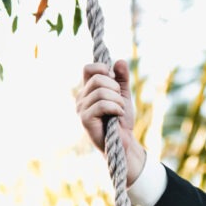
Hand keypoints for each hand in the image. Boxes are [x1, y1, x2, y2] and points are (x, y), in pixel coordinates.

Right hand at [76, 60, 146, 183]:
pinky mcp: (85, 119)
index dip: (103, 69)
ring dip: (117, 100)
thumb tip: (120, 61)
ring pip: (100, 91)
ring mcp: (81, 109)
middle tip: (121, 101)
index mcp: (87, 90)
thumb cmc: (121, 122)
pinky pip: (102, 104)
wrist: (124, 144)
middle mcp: (81, 98)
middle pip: (97, 78)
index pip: (88, 68)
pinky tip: (119, 115)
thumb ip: (122, 79)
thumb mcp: (124, 96)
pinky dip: (115, 108)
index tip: (115, 81)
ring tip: (121, 110)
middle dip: (115, 88)